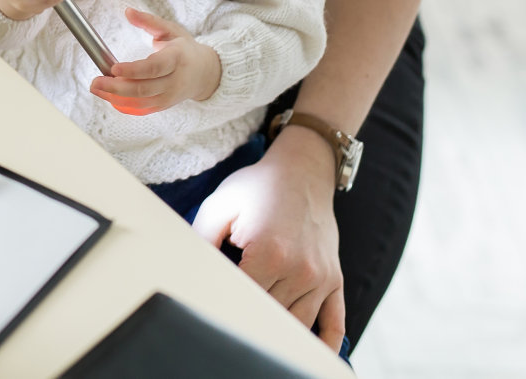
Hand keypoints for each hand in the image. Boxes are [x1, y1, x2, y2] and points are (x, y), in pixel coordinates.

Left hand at [89, 7, 219, 114]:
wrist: (205, 73)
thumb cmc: (185, 49)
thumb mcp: (171, 30)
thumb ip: (149, 21)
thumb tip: (128, 11)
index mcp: (177, 59)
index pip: (154, 68)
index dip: (133, 70)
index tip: (114, 68)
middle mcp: (174, 81)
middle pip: (143, 88)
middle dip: (117, 87)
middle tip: (95, 81)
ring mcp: (169, 96)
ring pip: (140, 101)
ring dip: (115, 97)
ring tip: (96, 88)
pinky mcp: (163, 105)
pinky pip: (141, 108)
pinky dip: (122, 104)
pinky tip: (107, 95)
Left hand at [190, 127, 346, 350]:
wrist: (302, 170)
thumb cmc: (257, 188)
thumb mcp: (219, 206)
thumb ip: (202, 241)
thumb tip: (191, 272)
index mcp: (269, 253)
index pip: (243, 299)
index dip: (225, 306)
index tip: (211, 311)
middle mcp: (300, 270)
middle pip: (270, 316)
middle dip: (249, 321)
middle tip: (229, 323)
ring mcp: (321, 278)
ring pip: (297, 325)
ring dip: (279, 334)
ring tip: (259, 340)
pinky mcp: (335, 279)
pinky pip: (334, 322)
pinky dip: (324, 343)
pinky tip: (311, 355)